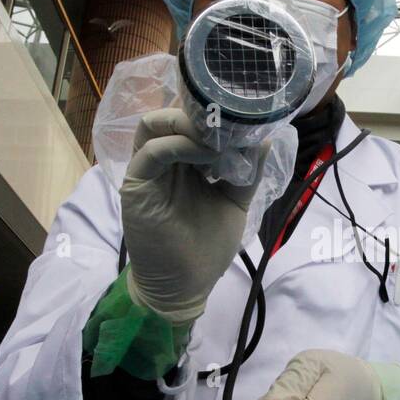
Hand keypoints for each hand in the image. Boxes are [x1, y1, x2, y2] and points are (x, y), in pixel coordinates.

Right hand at [120, 108, 265, 322]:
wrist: (185, 286)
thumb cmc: (206, 247)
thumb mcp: (235, 202)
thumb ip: (247, 172)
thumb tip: (264, 138)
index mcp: (184, 161)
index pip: (189, 121)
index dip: (213, 113)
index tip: (243, 118)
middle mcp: (163, 160)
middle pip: (171, 115)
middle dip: (202, 113)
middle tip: (230, 121)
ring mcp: (146, 171)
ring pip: (153, 124)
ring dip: (187, 123)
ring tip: (216, 136)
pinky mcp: (136, 184)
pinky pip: (151, 152)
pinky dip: (178, 145)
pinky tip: (205, 154)